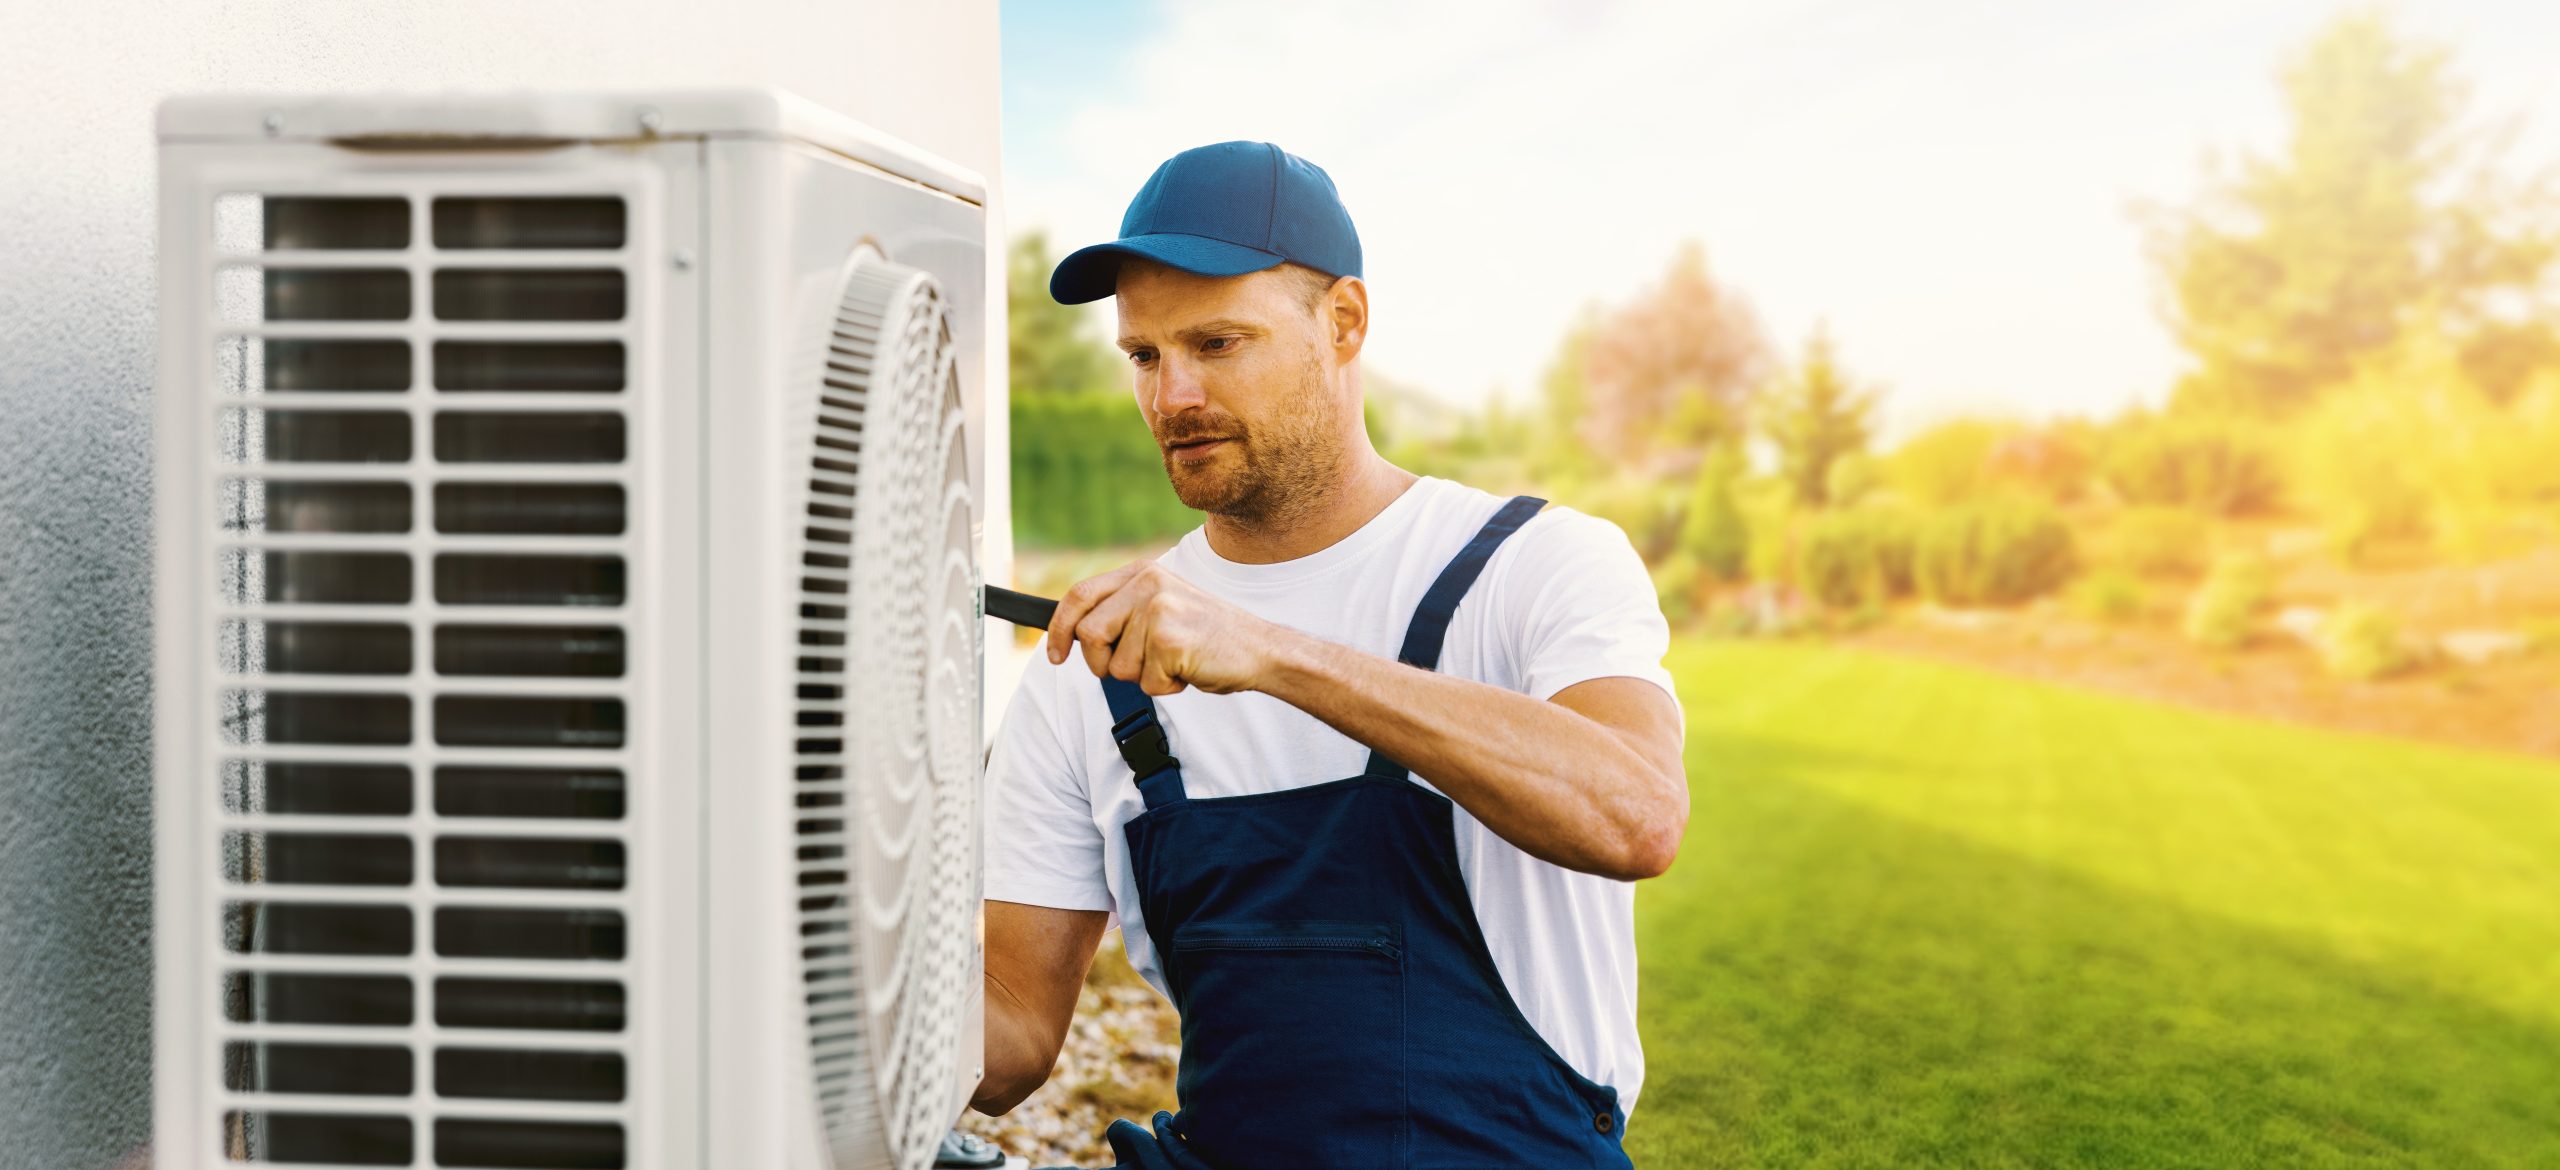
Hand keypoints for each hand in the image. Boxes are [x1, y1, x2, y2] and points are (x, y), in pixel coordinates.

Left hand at [1044, 560, 1286, 695]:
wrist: (1259, 648)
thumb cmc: (1208, 636)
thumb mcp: (1162, 606)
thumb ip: (1123, 610)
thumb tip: (1075, 633)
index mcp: (1142, 573)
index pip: (1079, 596)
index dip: (1059, 629)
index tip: (1057, 655)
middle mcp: (1147, 585)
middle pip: (1089, 634)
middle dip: (1102, 664)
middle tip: (1137, 667)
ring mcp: (1158, 610)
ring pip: (1116, 666)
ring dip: (1143, 677)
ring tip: (1174, 662)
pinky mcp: (1169, 640)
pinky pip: (1145, 683)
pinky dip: (1166, 687)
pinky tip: (1188, 670)